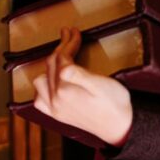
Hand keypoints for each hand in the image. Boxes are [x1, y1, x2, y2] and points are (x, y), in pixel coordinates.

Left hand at [31, 27, 133, 147]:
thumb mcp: (101, 85)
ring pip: (41, 81)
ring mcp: (55, 109)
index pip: (62, 58)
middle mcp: (55, 100)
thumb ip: (80, 76)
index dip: (69, 42)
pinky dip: (43, 86)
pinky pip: (40, 99)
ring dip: (49, 65)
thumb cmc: (114, 104)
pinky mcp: (58, 115)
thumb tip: (63, 68)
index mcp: (65, 90)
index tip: (75, 31)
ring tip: (62, 55)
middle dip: (61, 47)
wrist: (119, 128)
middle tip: (70, 34)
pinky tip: (52, 81)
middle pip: (51, 66)